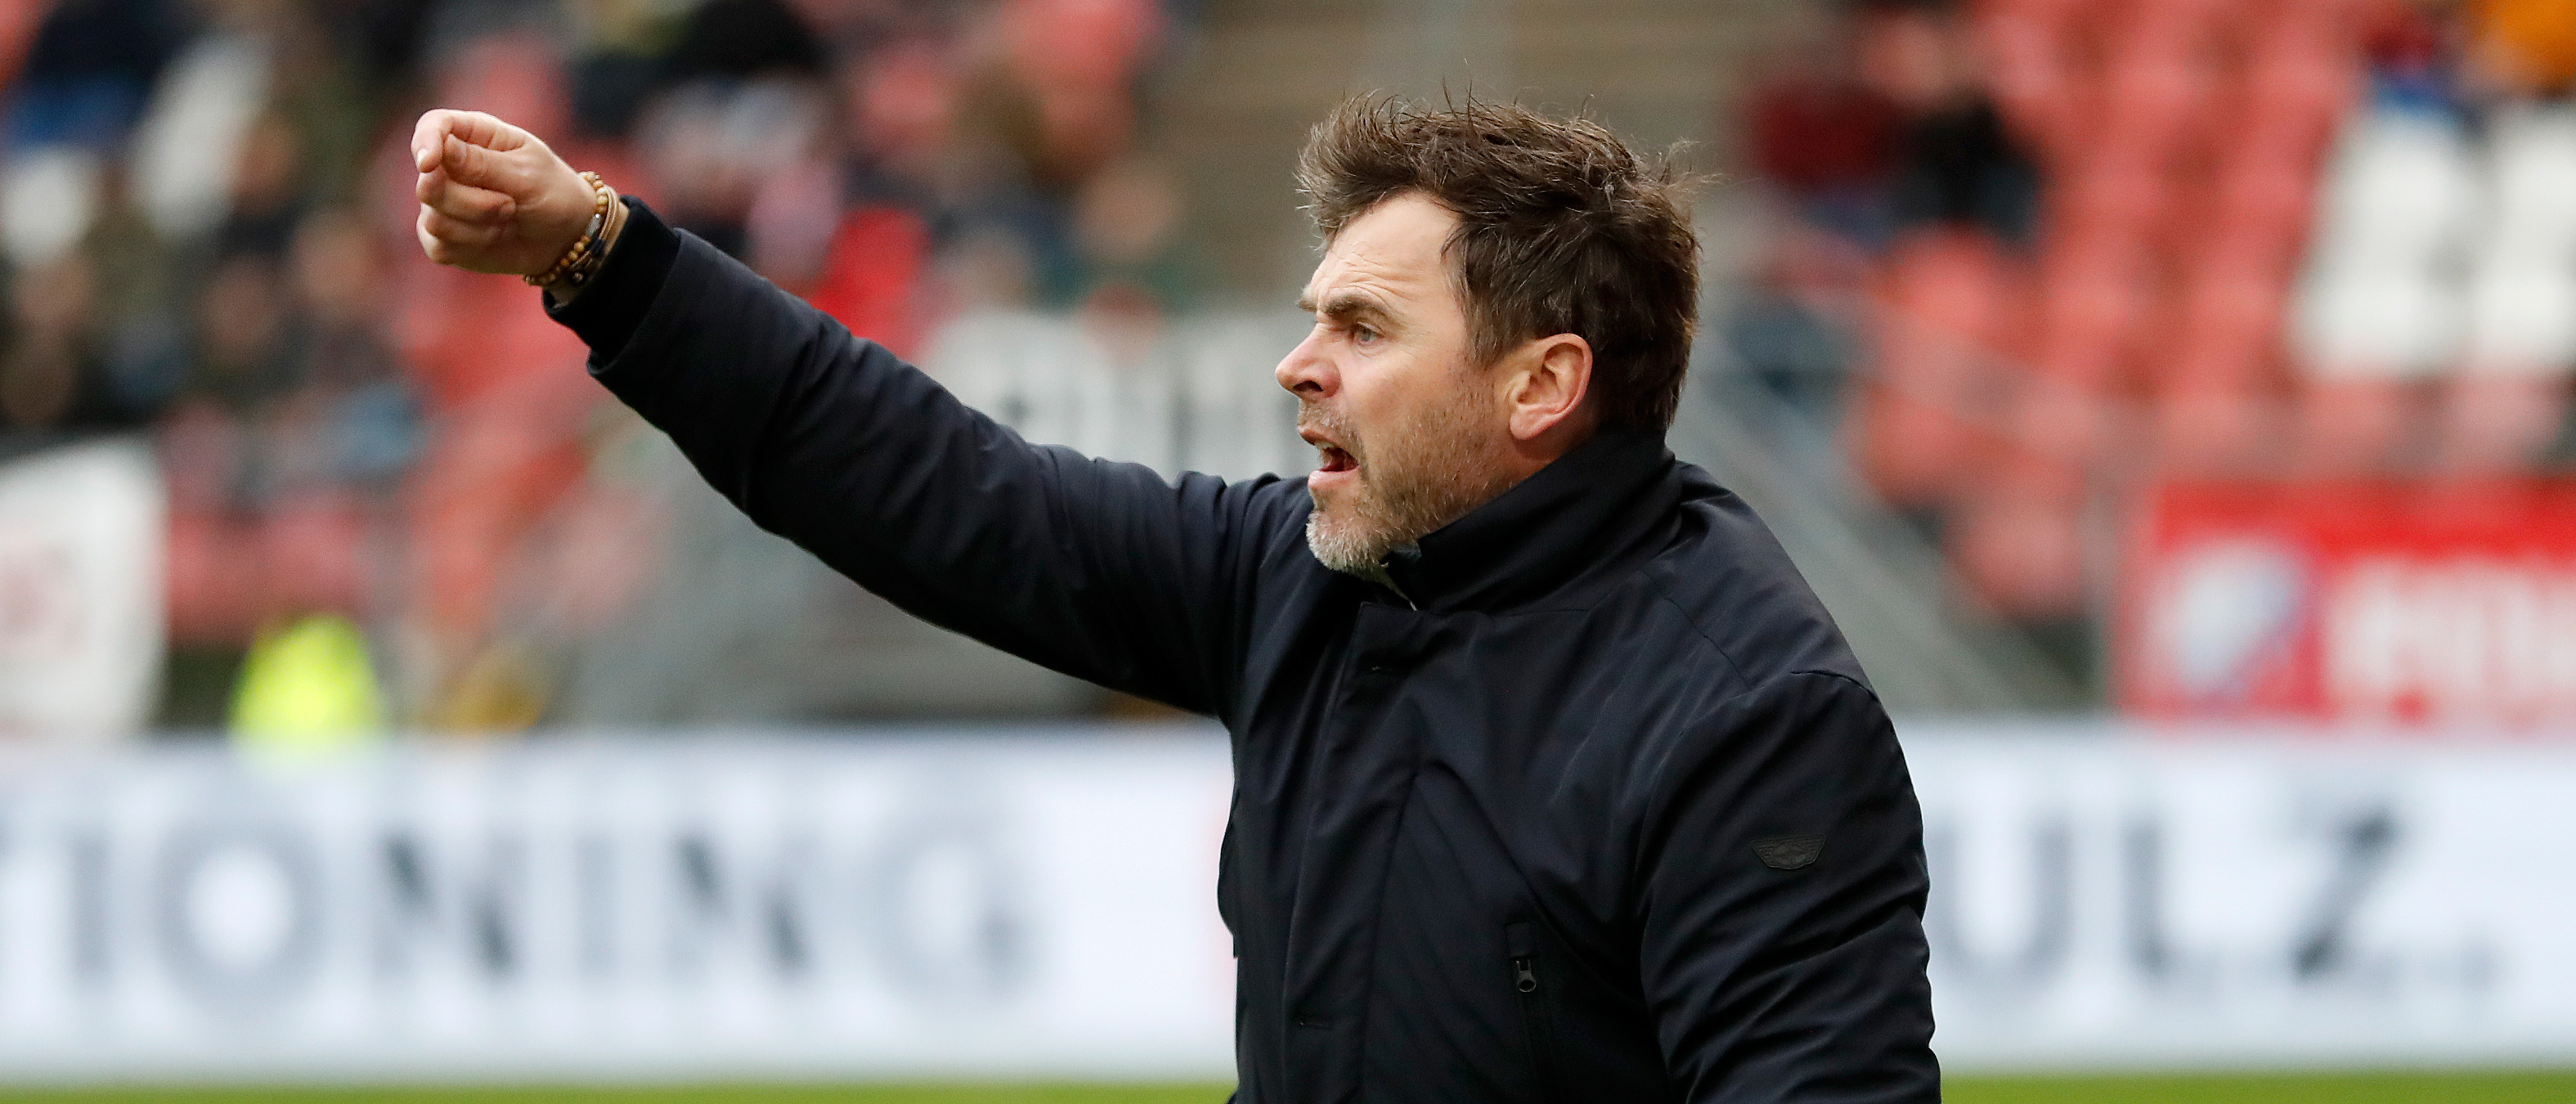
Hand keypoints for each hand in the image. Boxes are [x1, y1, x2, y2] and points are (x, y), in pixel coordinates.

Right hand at [411, 109, 596, 276]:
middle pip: (429, 183)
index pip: (432, 126)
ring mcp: (442, 201)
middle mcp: (450, 165)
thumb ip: (481, 163)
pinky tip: (494, 237)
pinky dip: (471, 246)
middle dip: (472, 202)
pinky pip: (437, 245)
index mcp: (474, 135)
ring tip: (508, 219)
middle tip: (509, 205)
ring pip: (433, 220)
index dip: (425, 142)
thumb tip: (439, 150)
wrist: (566, 237)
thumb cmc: (553, 194)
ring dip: (478, 226)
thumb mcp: (526, 174)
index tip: (429, 164)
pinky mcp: (442, 236)